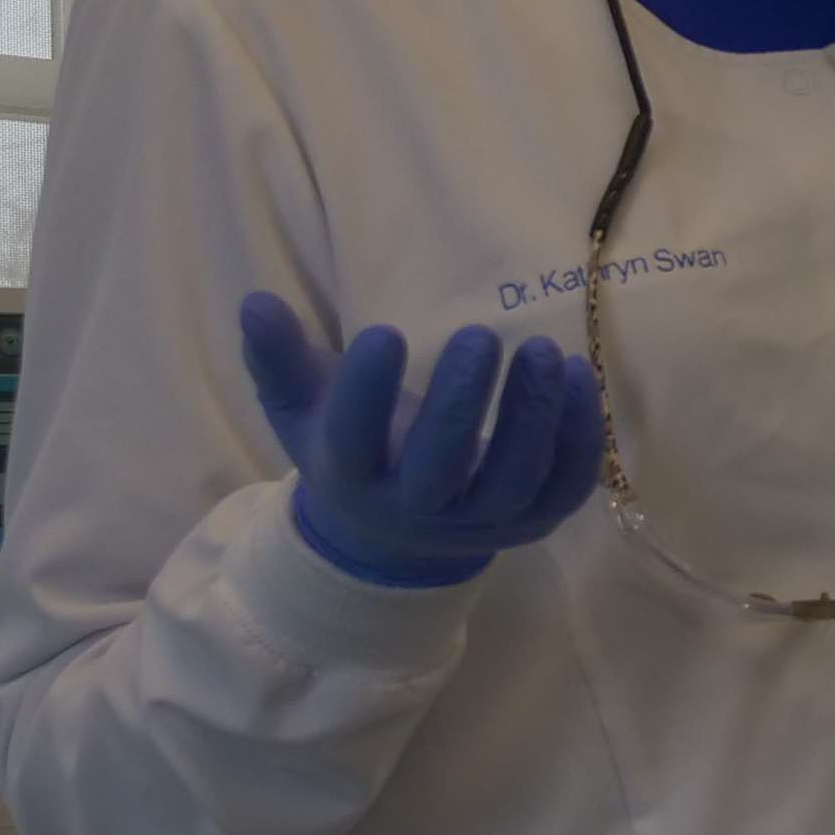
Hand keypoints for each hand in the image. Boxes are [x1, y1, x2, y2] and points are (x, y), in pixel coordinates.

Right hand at [236, 290, 603, 587]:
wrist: (400, 532)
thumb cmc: (351, 448)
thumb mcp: (303, 407)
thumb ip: (279, 358)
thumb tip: (255, 302)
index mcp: (353, 477)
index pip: (353, 442)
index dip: (366, 393)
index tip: (386, 334)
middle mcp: (416, 510)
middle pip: (440, 469)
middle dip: (461, 404)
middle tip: (478, 335)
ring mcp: (481, 523)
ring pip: (514, 482)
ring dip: (534, 416)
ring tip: (542, 350)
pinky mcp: (534, 520)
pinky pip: (565, 486)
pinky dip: (579, 437)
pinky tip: (580, 375)